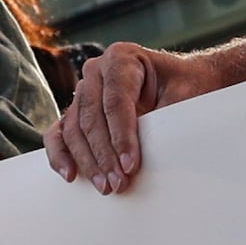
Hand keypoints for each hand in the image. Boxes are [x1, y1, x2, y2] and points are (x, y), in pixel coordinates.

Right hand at [47, 41, 218, 194]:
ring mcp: (83, 91)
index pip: (116, 101)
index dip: (122, 136)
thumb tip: (155, 153)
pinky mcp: (77, 111)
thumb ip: (168, 117)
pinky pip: (60, 133)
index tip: (130, 165)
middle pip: (91, 116)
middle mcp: (96, 71)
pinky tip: (71, 175)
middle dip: (104, 154)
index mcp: (122, 58)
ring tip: (105, 186)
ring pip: (74, 128)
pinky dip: (61, 154)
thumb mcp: (184, 96)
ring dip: (87, 161)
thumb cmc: (186, 86)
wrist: (183, 81)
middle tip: (118, 183)